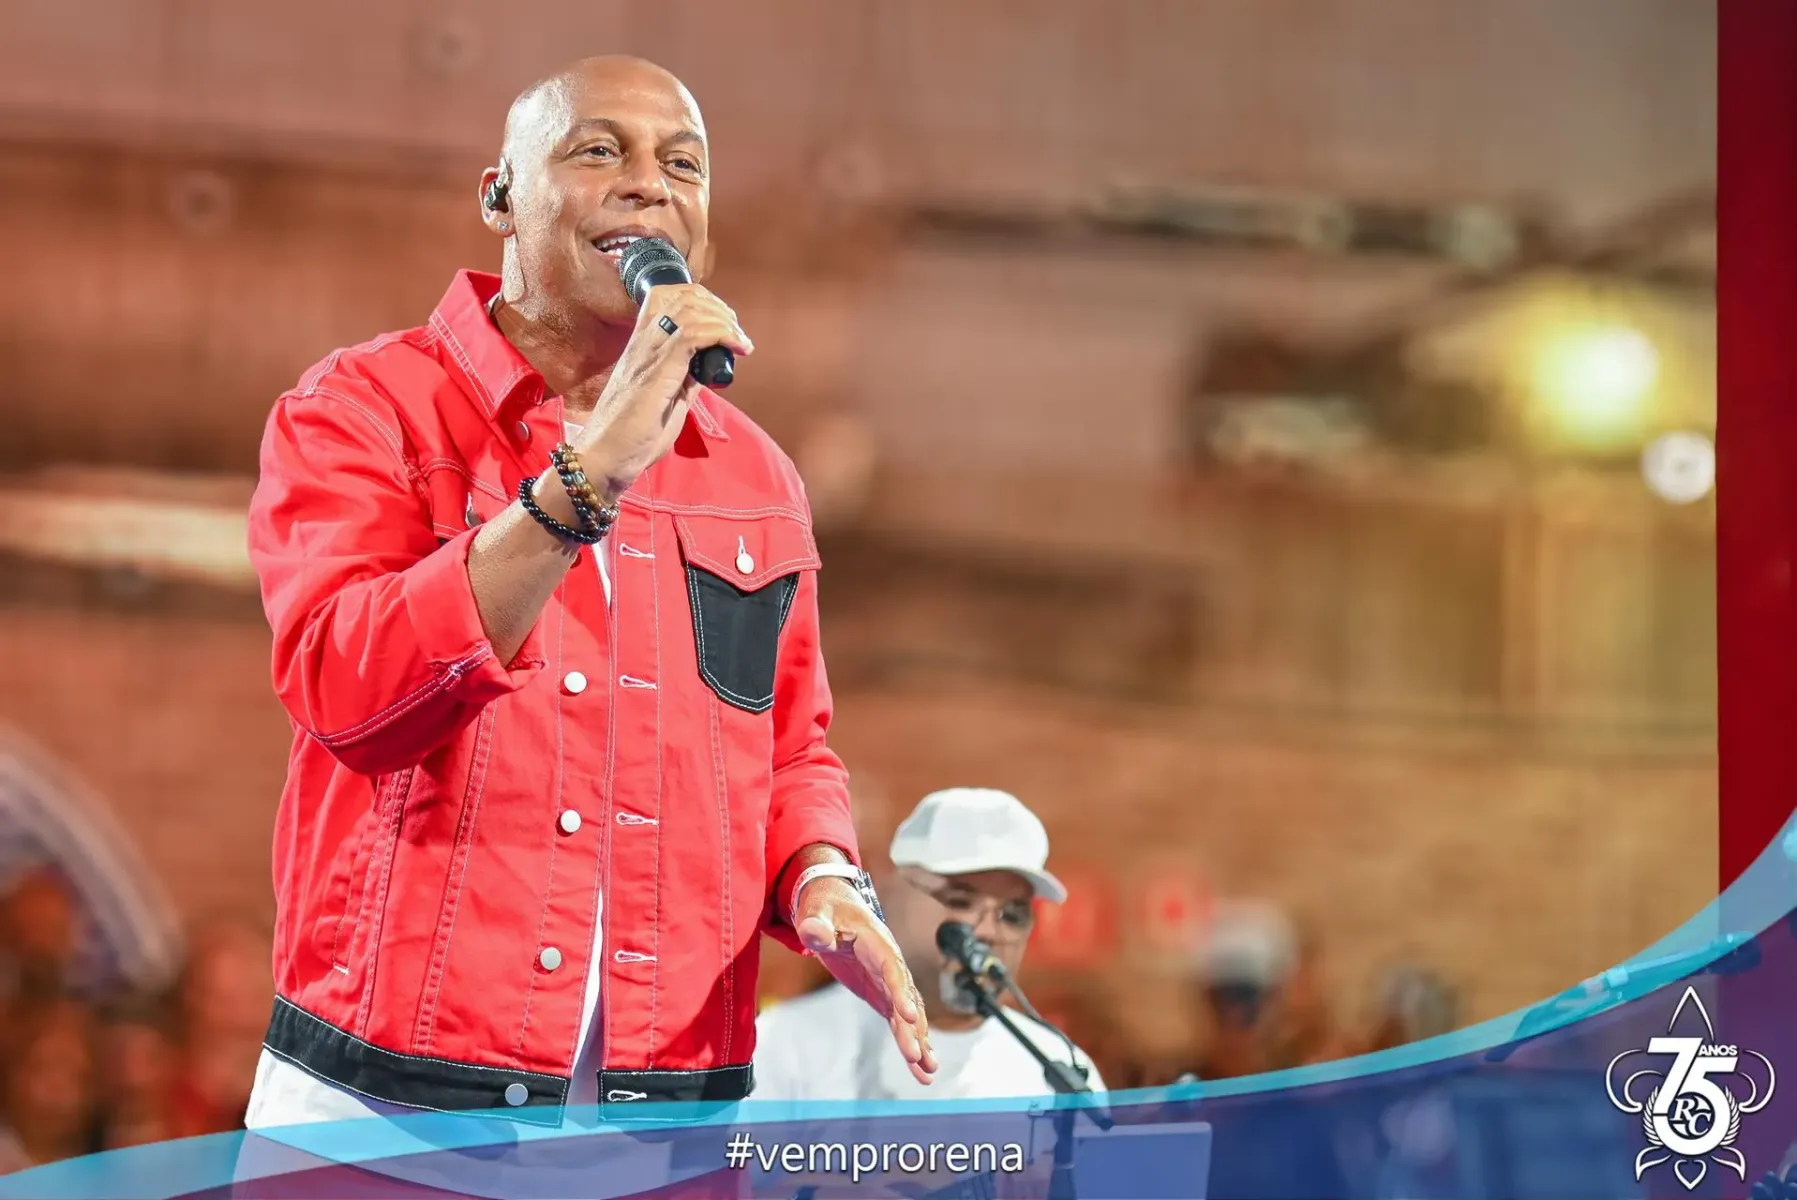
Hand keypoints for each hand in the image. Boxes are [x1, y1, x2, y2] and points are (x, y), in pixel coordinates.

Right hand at [575, 284, 752, 497]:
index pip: (667, 296)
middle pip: (684, 296)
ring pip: (690, 310)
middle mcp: (644, 341)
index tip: (724, 323)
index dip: (701, 299)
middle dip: (719, 308)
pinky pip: (692, 335)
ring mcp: (649, 353)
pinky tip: (736, 348)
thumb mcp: (669, 398)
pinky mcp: (657, 371)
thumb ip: (686, 376)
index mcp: (643, 344)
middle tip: (737, 333)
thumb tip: (708, 364)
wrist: (607, 457)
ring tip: (740, 342)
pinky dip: (721, 335)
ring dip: (724, 321)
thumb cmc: (633, 433)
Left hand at [794, 880, 936, 1085]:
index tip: (907, 1015)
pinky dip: (909, 1041)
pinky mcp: (883, 993)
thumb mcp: (816, 912)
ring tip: (927, 1072)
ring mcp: (889, 980)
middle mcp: (890, 963)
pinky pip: (899, 1020)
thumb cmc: (825, 907)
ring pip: (908, 1014)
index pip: (891, 968)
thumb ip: (816, 924)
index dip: (900, 991)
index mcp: (876, 943)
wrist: (834, 904)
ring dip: (918, 1042)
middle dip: (911, 1028)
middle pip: (905, 997)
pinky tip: (920, 1067)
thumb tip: (814, 933)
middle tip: (916, 1056)